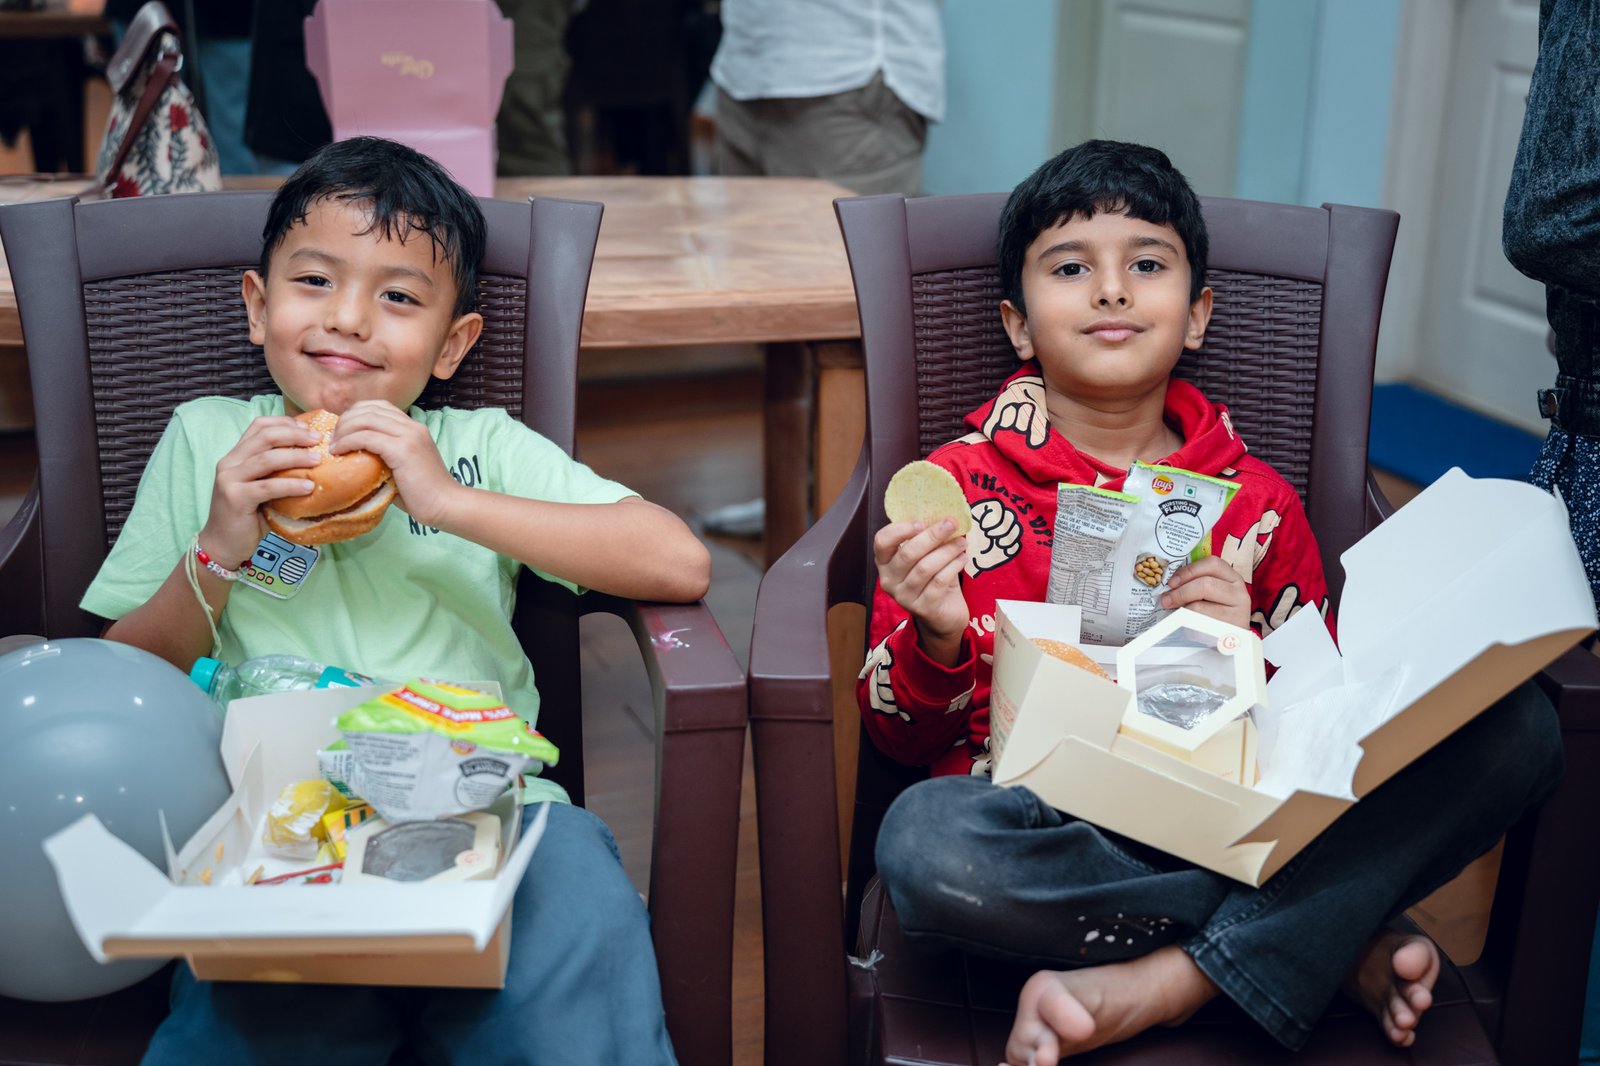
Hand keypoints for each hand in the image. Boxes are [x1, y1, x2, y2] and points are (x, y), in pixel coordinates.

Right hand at [199, 415, 321, 565]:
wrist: (223, 544)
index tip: (307, 428)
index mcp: (235, 456)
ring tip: (318, 460)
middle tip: (318, 439)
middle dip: (294, 435)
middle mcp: (229, 463)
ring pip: (267, 459)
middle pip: (265, 437)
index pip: (258, 426)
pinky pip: (268, 487)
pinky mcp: (235, 498)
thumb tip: (313, 459)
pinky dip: (291, 485)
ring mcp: (229, 479)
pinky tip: (309, 487)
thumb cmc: (248, 516)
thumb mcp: (261, 487)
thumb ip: (275, 472)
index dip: (284, 423)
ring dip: (296, 457)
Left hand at [328, 400, 458, 526]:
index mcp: (413, 427)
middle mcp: (412, 426)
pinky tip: (339, 451)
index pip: (379, 406)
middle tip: (333, 438)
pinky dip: (348, 441)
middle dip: (345, 420)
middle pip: (369, 409)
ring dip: (344, 429)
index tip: (342, 430)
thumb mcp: (402, 467)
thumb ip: (383, 456)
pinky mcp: (402, 449)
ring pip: (366, 419)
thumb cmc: (422, 494)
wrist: (445, 505)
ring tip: (333, 445)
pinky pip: (367, 436)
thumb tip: (354, 456)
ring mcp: (409, 435)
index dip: (355, 413)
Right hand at [874, 519, 968, 663]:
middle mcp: (889, 580)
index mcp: (885, 563)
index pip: (882, 542)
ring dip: (946, 551)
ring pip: (925, 568)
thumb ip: (927, 539)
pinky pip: (939, 582)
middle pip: (907, 554)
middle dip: (932, 536)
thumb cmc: (934, 579)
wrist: (943, 616)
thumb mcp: (926, 556)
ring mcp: (904, 597)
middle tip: (951, 524)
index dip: (900, 530)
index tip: (922, 521)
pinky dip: (953, 566)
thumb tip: (943, 515)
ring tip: (961, 542)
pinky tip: (963, 558)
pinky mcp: (922, 608)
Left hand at [1161, 555, 1249, 629]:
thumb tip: (1168, 585)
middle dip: (1180, 592)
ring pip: (1199, 606)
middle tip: (1166, 600)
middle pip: (1205, 584)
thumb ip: (1194, 584)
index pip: (1212, 563)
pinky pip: (1200, 626)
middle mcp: (1239, 592)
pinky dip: (1189, 626)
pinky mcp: (1230, 631)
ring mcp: (1238, 612)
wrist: (1229, 641)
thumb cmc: (1214, 614)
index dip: (1189, 571)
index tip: (1171, 582)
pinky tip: (1188, 627)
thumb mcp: (1208, 595)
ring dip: (1182, 610)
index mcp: (1232, 577)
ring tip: (1175, 614)